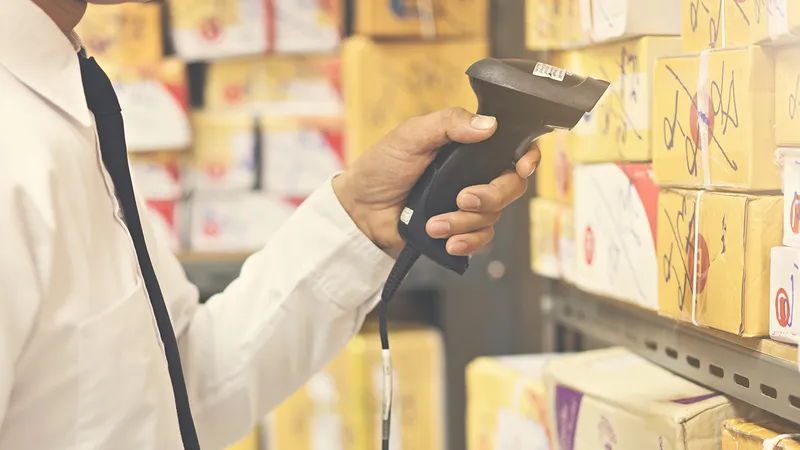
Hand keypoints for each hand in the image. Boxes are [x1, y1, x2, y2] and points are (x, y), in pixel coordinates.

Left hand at [333, 107, 541, 257]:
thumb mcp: (411, 135)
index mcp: (468, 147)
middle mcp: (473, 174)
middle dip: (491, 196)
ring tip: (433, 223)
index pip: (511, 148)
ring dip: (464, 223)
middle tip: (462, 199)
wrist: (359, 210)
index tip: (521, 166)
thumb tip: (488, 124)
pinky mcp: (458, 229)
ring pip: (493, 216)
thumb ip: (449, 123)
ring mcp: (467, 204)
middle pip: (510, 186)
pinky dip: (467, 242)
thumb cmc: (381, 167)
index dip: (526, 157)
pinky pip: (481, 239)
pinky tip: (448, 242)